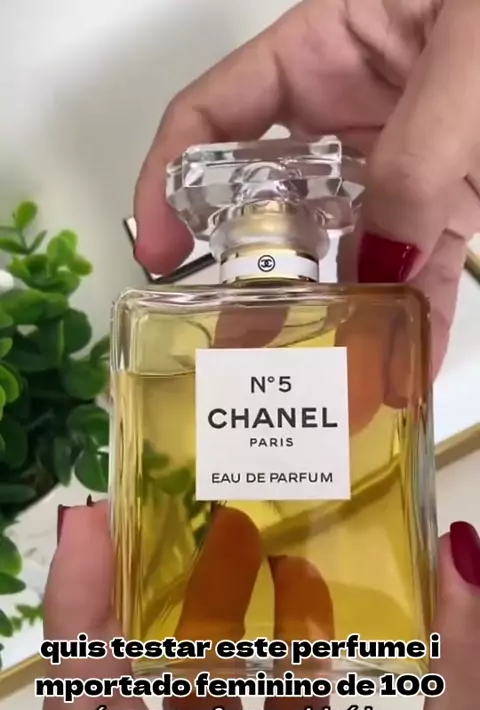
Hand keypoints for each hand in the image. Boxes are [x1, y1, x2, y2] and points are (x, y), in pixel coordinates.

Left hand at [43, 501, 479, 709]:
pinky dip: (284, 667)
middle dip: (150, 598)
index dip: (77, 616)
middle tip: (178, 509)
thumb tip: (468, 564)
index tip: (89, 521)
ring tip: (250, 537)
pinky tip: (314, 607)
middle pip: (129, 700)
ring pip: (194, 708)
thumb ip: (462, 703)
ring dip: (221, 623)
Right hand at [134, 0, 479, 398]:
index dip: (170, 183)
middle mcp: (351, 108)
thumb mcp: (466, 63)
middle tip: (244, 344)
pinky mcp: (452, 193)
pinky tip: (404, 363)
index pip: (214, 118)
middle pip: (276, 200)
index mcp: (326, 48)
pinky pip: (420, 260)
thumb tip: (375, 266)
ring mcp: (402, 156)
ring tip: (321, 379)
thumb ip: (413, 161)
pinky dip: (414, 312)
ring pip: (349, 245)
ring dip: (337, 311)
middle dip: (257, 273)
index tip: (159, 255)